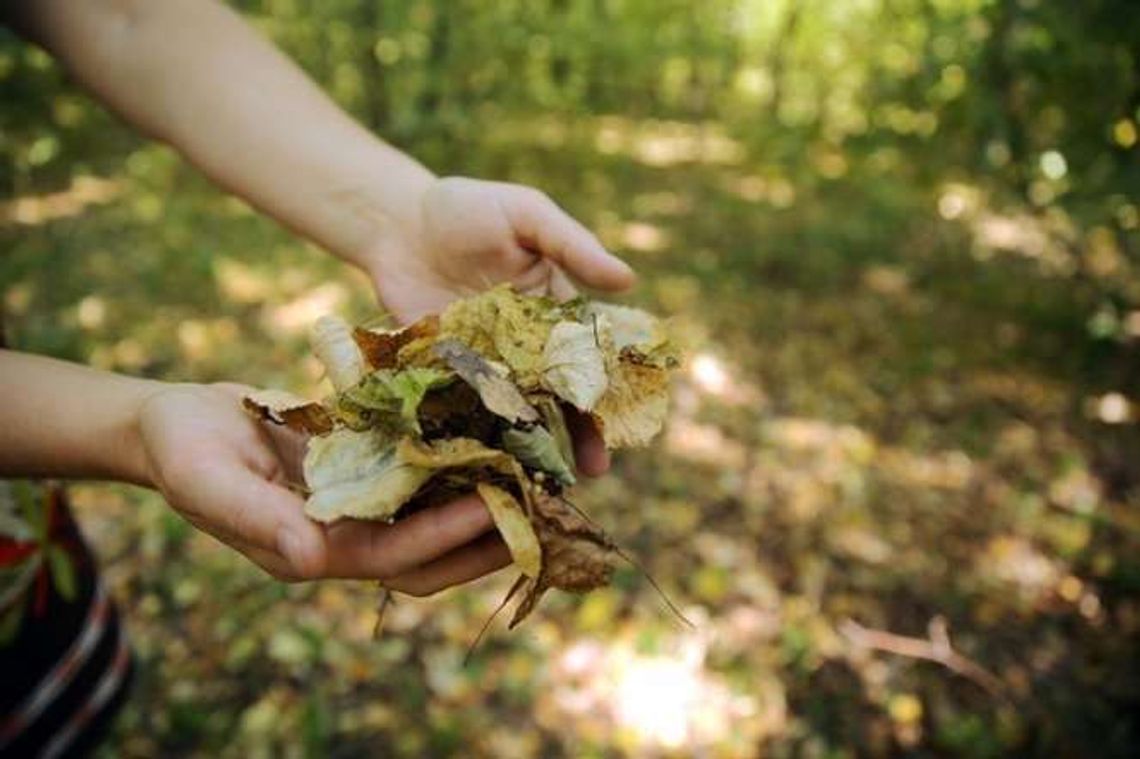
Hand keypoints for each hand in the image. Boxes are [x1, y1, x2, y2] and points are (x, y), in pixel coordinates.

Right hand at [137, 383, 508, 592]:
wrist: (174, 422)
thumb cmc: (180, 449)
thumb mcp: (206, 479)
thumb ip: (253, 519)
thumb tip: (310, 561)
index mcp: (309, 550)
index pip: (394, 555)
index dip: (446, 535)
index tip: (497, 505)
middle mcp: (342, 538)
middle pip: (430, 556)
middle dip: (485, 538)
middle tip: (542, 505)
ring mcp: (355, 508)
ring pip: (432, 520)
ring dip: (483, 504)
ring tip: (537, 476)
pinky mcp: (362, 473)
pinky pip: (420, 478)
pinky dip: (457, 465)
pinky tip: (495, 433)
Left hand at [362, 176, 634, 474]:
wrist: (394, 222)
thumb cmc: (467, 209)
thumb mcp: (526, 215)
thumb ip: (571, 246)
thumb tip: (628, 279)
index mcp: (553, 309)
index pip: (588, 354)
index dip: (607, 386)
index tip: (623, 418)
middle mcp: (523, 343)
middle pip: (558, 393)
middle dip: (579, 430)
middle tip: (596, 468)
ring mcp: (484, 362)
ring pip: (516, 408)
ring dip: (533, 441)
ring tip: (548, 476)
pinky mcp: (443, 372)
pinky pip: (466, 406)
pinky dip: (480, 432)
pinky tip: (492, 461)